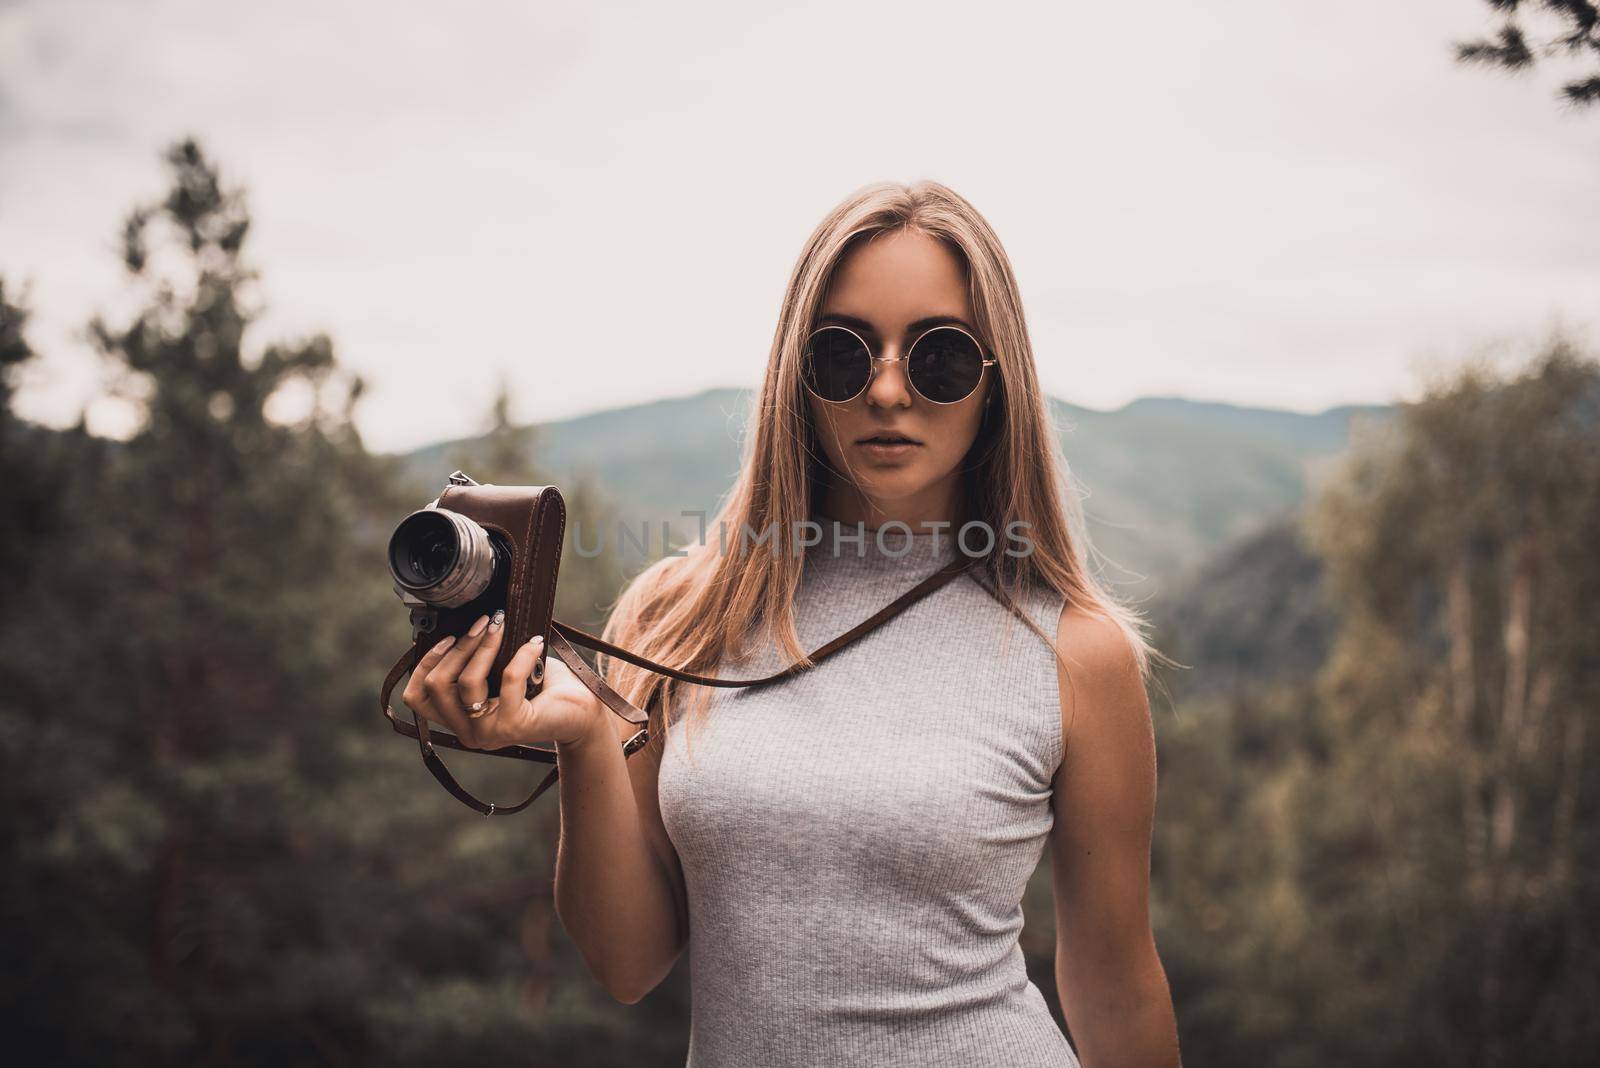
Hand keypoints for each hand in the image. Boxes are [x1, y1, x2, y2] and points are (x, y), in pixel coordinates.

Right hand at [400, 610, 608, 750]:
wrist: (582, 712)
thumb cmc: (541, 688)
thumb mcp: (498, 671)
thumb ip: (474, 661)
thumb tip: (462, 624)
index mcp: (458, 720)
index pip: (417, 698)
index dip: (425, 663)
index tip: (448, 637)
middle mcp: (467, 732)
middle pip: (436, 686)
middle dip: (459, 647)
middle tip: (484, 622)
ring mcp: (488, 732)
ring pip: (465, 682)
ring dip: (483, 647)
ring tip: (501, 626)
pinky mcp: (514, 725)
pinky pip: (507, 679)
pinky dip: (521, 655)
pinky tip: (534, 643)